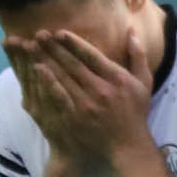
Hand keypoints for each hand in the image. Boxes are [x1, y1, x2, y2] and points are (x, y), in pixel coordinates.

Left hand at [5, 28, 148, 159]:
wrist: (128, 145)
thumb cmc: (135, 112)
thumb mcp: (144, 82)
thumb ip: (138, 55)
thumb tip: (131, 30)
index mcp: (116, 78)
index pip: (91, 56)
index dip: (74, 43)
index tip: (59, 32)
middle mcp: (101, 89)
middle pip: (73, 64)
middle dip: (54, 47)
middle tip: (39, 34)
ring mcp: (87, 104)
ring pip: (63, 77)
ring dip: (46, 59)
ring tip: (32, 46)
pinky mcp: (77, 117)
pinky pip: (60, 96)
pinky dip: (48, 81)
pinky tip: (37, 69)